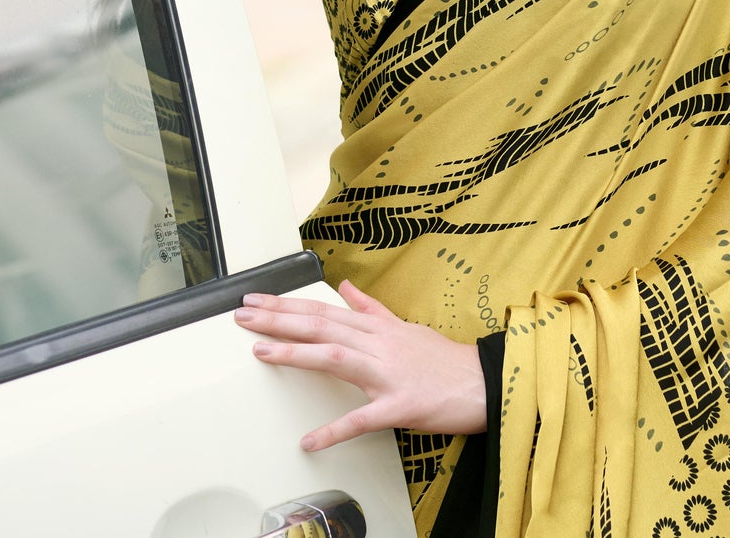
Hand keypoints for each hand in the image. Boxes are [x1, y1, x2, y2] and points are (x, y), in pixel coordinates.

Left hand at [234, 279, 486, 448]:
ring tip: (261, 351)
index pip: (323, 310)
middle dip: (279, 319)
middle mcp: (378, 344)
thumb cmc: (444, 359)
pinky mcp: (400, 406)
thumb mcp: (406, 326)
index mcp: (376, 328)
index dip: (286, 304)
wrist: (486, 383)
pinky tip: (310, 440)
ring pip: (335, 358)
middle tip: (243, 317)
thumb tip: (346, 289)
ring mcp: (388, 374)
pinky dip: (335, 430)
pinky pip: (362, 419)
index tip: (256, 300)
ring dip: (296, 353)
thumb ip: (372, 309)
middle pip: (321, 326)